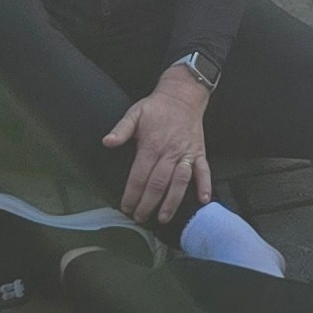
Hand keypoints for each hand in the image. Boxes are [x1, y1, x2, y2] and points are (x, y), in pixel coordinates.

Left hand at [104, 66, 212, 226]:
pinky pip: (203, 170)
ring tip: (163, 217)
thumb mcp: (135, 113)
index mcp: (152, 144)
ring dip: (172, 201)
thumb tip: (107, 142)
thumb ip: (121, 129)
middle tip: (140, 217)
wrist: (183, 95)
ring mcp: (186, 152)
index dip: (132, 194)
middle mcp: (170, 151)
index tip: (126, 206)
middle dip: (148, 204)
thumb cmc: (157, 107)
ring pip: (179, 182)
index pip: (140, 175)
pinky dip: (204, 185)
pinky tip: (202, 200)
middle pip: (158, 183)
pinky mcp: (198, 152)